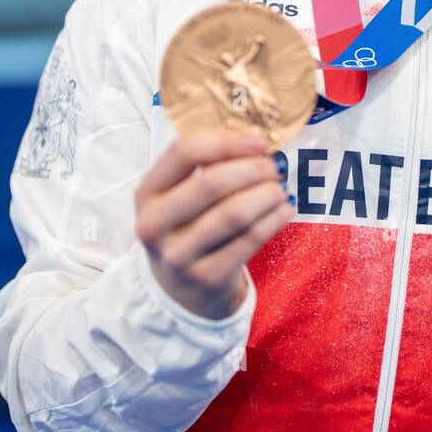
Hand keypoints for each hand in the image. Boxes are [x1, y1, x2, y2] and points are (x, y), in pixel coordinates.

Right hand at [135, 129, 291, 319]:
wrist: (180, 290)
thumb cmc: (187, 227)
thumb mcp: (180, 197)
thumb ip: (208, 166)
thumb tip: (254, 143)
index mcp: (147, 194)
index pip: (182, 152)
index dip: (225, 141)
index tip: (259, 141)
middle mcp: (154, 225)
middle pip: (210, 184)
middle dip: (252, 170)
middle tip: (274, 168)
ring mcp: (178, 256)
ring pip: (233, 214)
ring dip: (266, 195)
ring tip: (280, 189)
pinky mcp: (207, 278)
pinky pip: (249, 240)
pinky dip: (274, 219)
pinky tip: (284, 210)